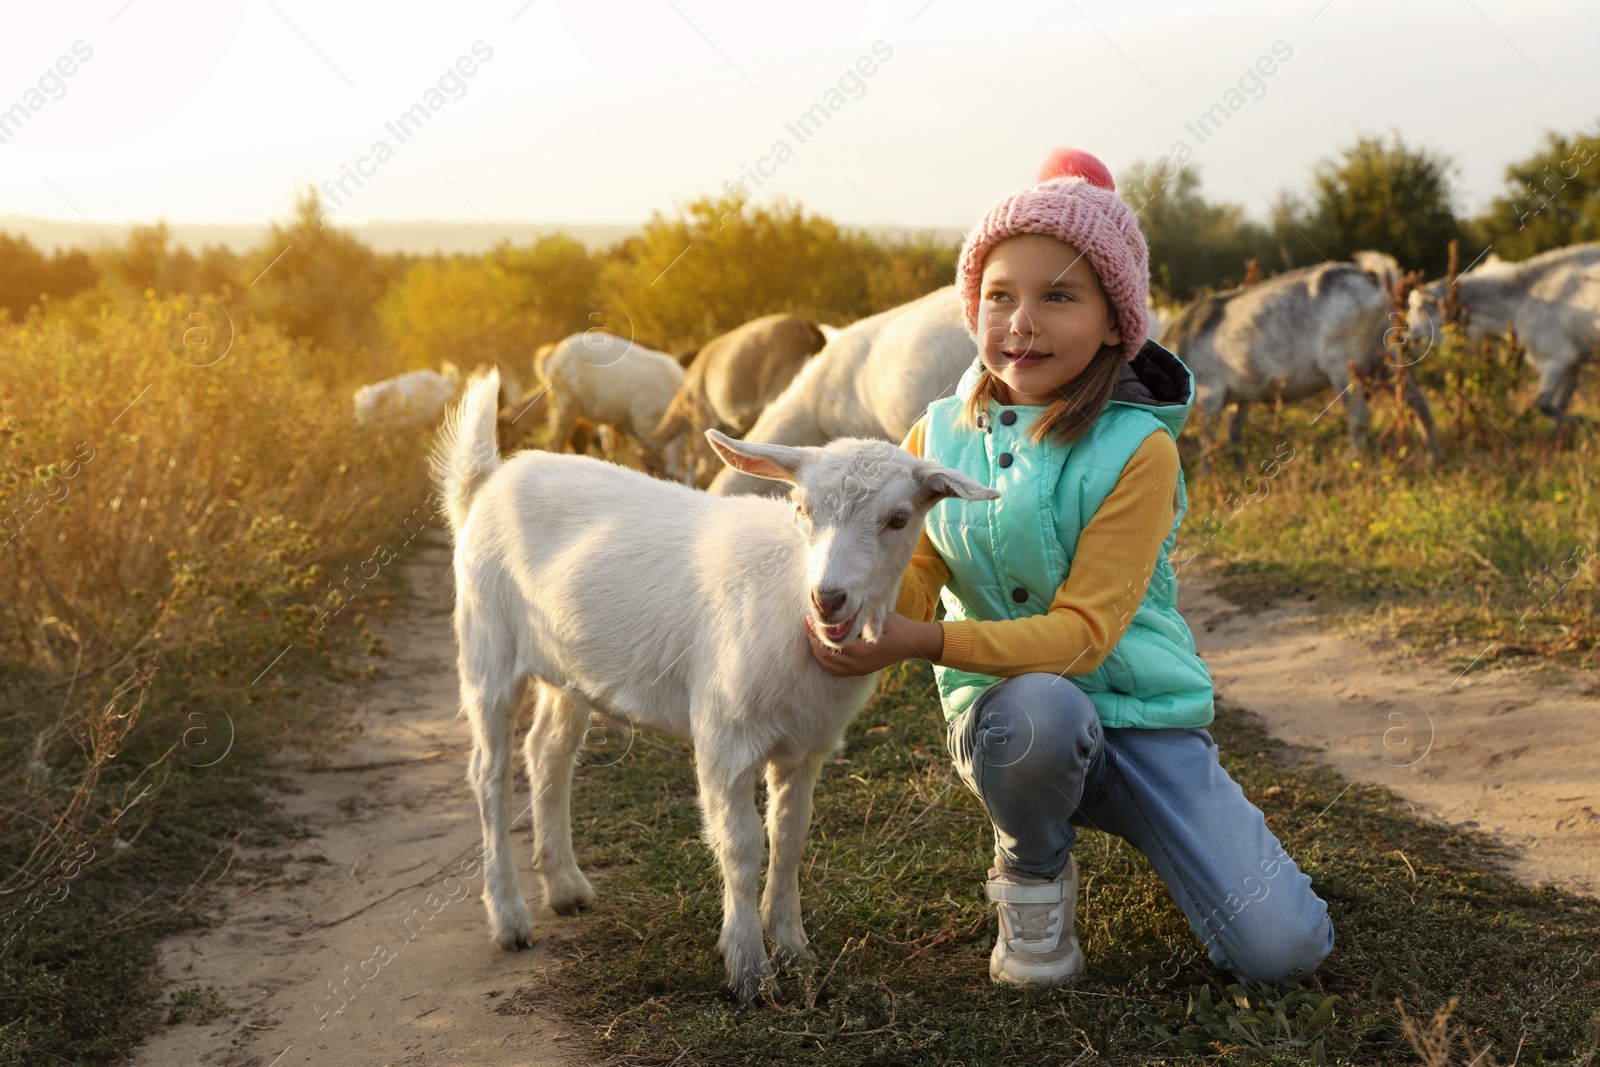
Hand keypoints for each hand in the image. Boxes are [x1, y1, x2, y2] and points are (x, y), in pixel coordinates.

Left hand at [802, 612, 940, 675]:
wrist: (912, 643)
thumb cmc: (897, 626)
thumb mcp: (877, 618)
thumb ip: (856, 619)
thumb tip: (832, 616)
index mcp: (863, 651)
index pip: (832, 642)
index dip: (818, 631)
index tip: (810, 618)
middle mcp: (859, 664)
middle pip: (826, 656)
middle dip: (812, 639)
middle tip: (805, 623)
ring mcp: (859, 670)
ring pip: (828, 665)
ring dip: (816, 650)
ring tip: (809, 634)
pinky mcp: (860, 672)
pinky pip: (835, 670)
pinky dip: (824, 661)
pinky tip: (819, 648)